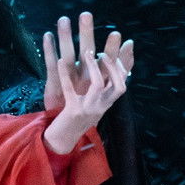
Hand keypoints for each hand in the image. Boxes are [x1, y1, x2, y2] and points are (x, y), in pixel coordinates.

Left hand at [42, 15, 130, 154]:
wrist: (62, 141)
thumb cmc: (77, 117)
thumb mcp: (93, 102)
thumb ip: (102, 85)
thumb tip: (108, 69)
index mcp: (107, 103)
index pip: (123, 83)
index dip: (125, 64)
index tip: (125, 43)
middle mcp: (102, 106)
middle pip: (117, 83)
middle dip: (113, 62)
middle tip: (103, 47)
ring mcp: (89, 108)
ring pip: (98, 84)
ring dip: (93, 66)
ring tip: (85, 51)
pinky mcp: (72, 111)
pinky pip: (69, 90)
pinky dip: (65, 74)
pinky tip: (58, 60)